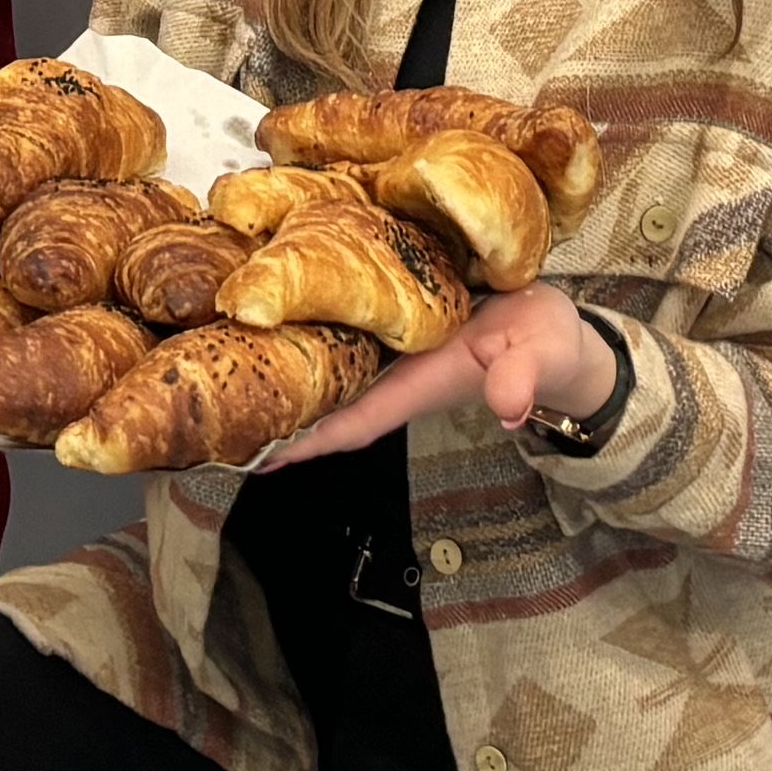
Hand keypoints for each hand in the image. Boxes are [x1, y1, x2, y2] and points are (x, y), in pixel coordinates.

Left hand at [251, 282, 619, 471]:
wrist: (558, 335)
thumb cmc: (546, 346)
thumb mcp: (541, 353)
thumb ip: (522, 378)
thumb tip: (507, 406)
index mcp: (420, 384)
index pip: (353, 421)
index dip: (306, 438)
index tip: (254, 452)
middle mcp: (398, 374)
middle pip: (326, 402)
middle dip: (277, 412)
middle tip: (213, 412)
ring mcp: (397, 352)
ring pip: (330, 370)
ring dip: (287, 373)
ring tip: (226, 366)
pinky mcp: (401, 324)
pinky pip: (345, 334)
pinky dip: (312, 333)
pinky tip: (279, 318)